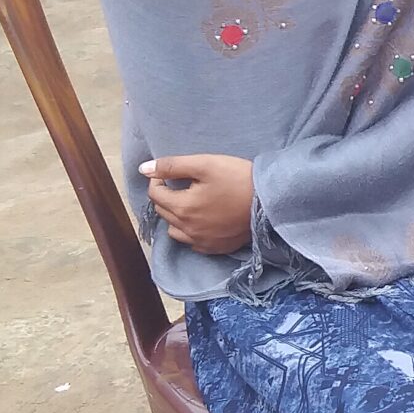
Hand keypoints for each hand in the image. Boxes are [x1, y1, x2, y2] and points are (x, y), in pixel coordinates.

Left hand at [141, 153, 255, 253]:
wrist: (270, 200)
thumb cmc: (238, 178)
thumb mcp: (204, 164)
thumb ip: (172, 166)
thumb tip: (143, 169)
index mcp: (182, 207)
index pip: (155, 194)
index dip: (159, 180)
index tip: (172, 173)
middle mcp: (187, 229)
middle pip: (163, 212)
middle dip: (167, 197)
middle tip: (183, 185)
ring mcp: (201, 242)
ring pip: (174, 230)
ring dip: (175, 216)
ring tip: (190, 204)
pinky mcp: (215, 248)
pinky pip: (192, 243)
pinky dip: (190, 232)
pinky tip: (202, 220)